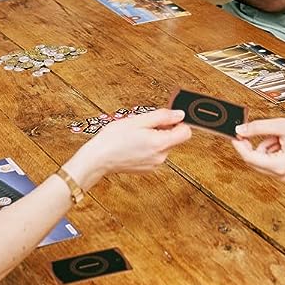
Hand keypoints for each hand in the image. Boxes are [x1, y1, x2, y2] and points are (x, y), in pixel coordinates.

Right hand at [69, 109, 190, 186]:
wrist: (98, 159)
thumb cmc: (114, 138)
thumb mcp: (138, 120)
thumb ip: (162, 116)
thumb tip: (180, 114)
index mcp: (160, 143)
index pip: (186, 132)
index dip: (178, 122)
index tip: (167, 118)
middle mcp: (160, 157)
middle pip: (174, 139)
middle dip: (163, 129)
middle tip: (144, 125)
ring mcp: (154, 165)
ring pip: (163, 146)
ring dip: (155, 138)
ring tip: (136, 135)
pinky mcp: (147, 169)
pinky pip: (154, 154)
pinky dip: (148, 148)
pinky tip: (134, 144)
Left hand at [232, 118, 284, 180]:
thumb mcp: (281, 125)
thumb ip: (257, 128)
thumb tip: (240, 130)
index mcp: (280, 166)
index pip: (250, 158)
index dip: (240, 145)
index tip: (234, 135)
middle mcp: (281, 174)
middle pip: (254, 161)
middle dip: (252, 145)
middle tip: (250, 131)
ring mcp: (284, 175)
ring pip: (261, 160)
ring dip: (264, 146)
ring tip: (278, 135)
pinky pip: (269, 160)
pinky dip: (271, 149)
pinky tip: (281, 141)